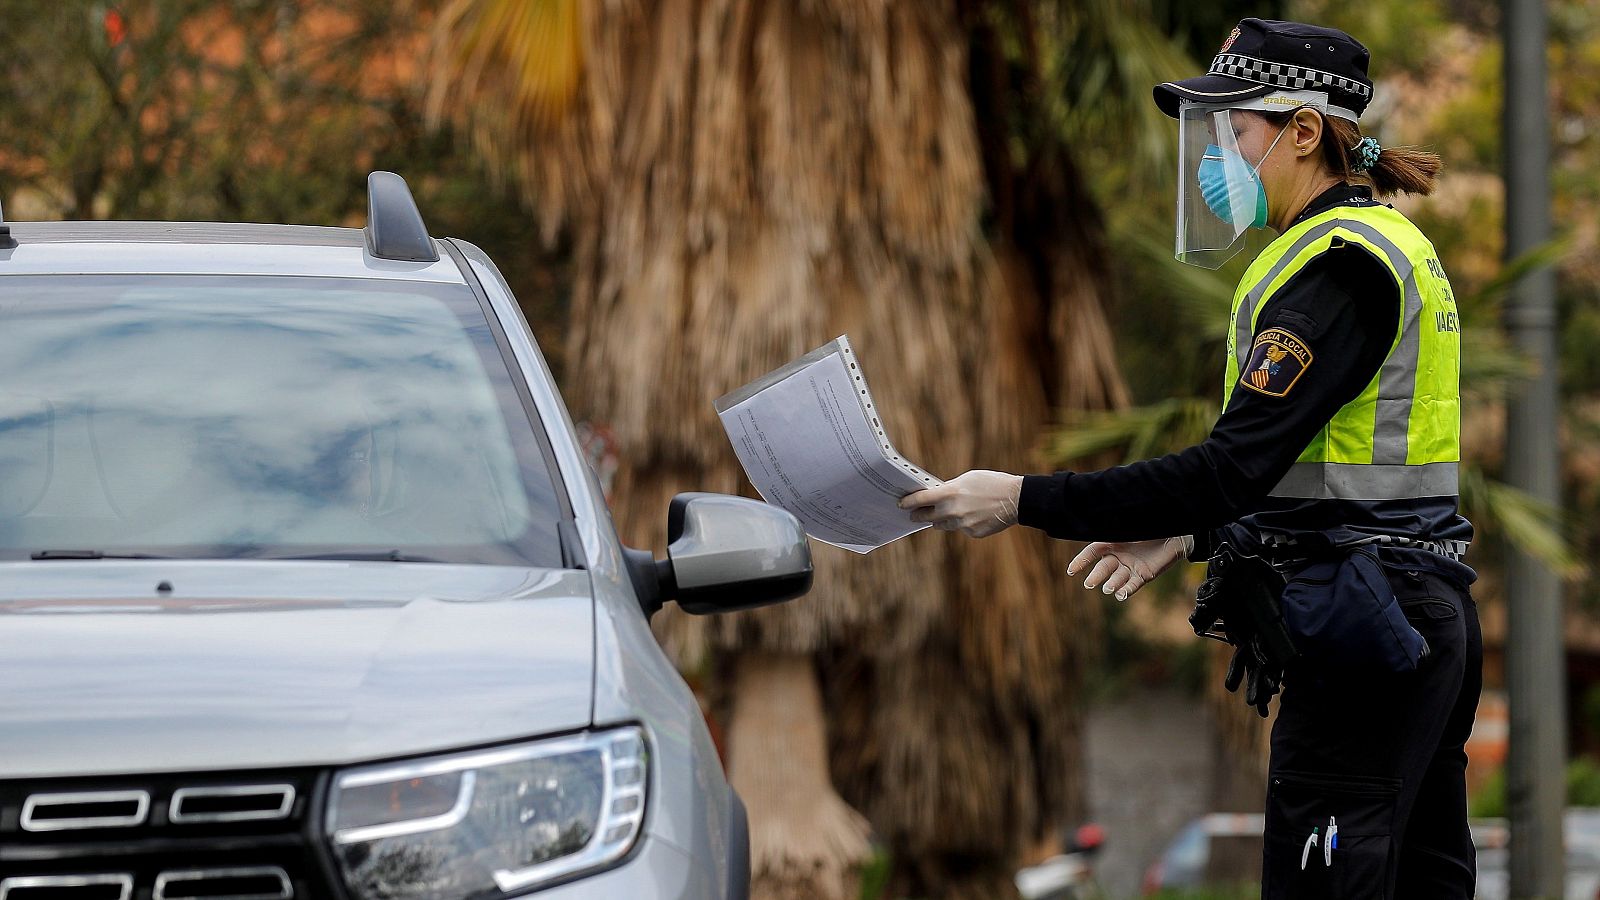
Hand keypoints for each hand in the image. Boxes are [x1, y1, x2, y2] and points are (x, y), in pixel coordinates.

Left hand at [898, 470, 1022, 537]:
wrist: (1016, 499)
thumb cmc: (992, 483)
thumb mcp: (968, 478)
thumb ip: (950, 488)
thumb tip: (936, 495)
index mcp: (951, 492)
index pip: (921, 499)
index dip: (908, 502)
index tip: (901, 504)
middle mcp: (953, 510)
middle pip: (927, 516)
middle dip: (918, 515)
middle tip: (913, 515)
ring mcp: (963, 524)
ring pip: (942, 525)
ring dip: (939, 520)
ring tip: (940, 515)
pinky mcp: (972, 533)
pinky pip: (961, 529)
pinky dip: (962, 523)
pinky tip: (972, 516)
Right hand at [1067, 537, 1189, 599]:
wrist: (1176, 534)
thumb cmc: (1151, 526)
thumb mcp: (1130, 526)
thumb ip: (1115, 530)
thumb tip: (1095, 524)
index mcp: (1112, 542)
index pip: (1092, 552)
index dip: (1081, 561)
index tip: (1071, 571)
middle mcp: (1119, 556)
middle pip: (1103, 568)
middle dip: (1096, 576)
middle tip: (1089, 584)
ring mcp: (1130, 567)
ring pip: (1116, 578)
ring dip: (1111, 584)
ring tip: (1108, 588)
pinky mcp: (1143, 575)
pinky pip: (1132, 585)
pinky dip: (1126, 590)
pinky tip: (1121, 594)